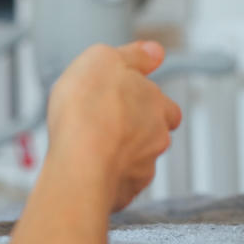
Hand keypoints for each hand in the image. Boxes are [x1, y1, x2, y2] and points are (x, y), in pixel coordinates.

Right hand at [46, 41, 182, 211]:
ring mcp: (143, 166)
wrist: (80, 161)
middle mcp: (157, 136)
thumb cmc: (88, 109)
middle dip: (133, 129)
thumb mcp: (103, 59)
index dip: (143, 99)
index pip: (163, 102)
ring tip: (90, 147)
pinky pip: (119, 183)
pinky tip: (86, 169)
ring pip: (136, 158)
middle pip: (151, 132)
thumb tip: (154, 51)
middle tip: (103, 122)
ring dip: (119, 153)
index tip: (123, 96)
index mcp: (157, 104)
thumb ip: (132, 55)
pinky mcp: (126, 192)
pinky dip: (107, 177)